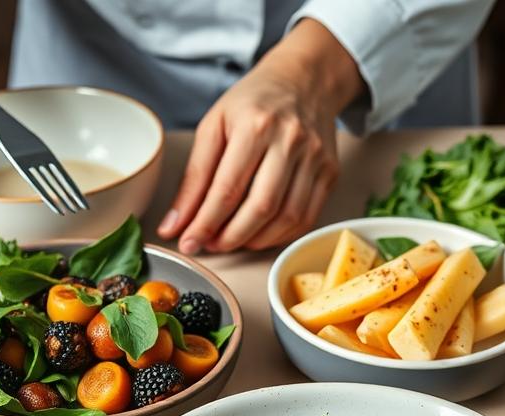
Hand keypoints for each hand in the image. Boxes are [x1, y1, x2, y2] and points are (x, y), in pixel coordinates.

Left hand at [158, 19, 362, 254]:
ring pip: (286, 217)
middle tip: (210, 245)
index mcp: (255, 126)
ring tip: (231, 240)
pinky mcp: (330, 173)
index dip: (205, 223)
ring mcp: (315, 159)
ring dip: (255, 240)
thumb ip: (194, 176)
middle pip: (260, 207)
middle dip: (230, 237)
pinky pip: (306, 218)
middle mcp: (290, 142)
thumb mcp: (214, 126)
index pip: (227, 188)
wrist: (305, 81)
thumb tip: (175, 224)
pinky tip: (259, 234)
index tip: (188, 242)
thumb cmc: (254, 102)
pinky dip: (280, 235)